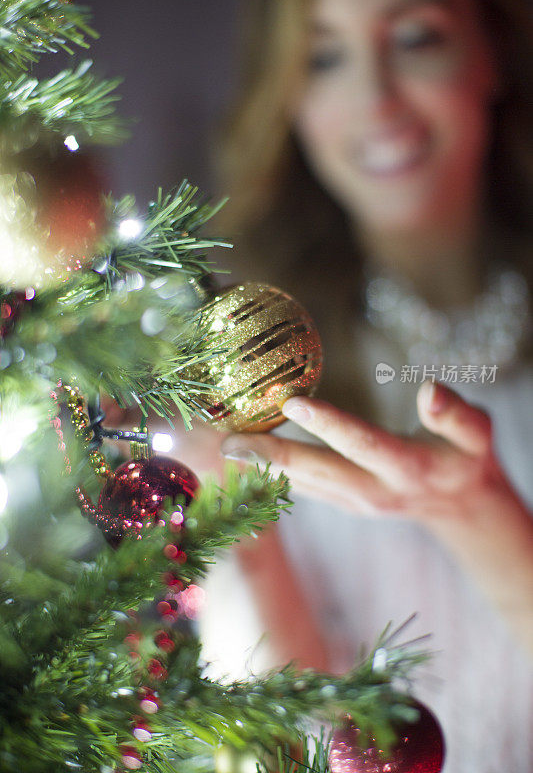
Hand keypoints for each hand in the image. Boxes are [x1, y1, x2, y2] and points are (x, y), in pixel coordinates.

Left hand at [221, 381, 532, 654]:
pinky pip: (301, 487)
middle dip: (273, 456)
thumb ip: (456, 414)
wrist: (456, 505)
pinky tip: (243, 455)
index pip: (364, 444)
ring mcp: (353, 502)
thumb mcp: (477, 433)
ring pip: (302, 484)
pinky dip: (270, 472)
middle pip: (318, 472)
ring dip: (261, 466)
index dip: (329, 424)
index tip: (291, 401)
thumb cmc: (467, 457)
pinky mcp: (340, 502)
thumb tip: (430, 390)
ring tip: (223, 444)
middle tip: (230, 441)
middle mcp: (375, 491)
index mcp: (409, 469)